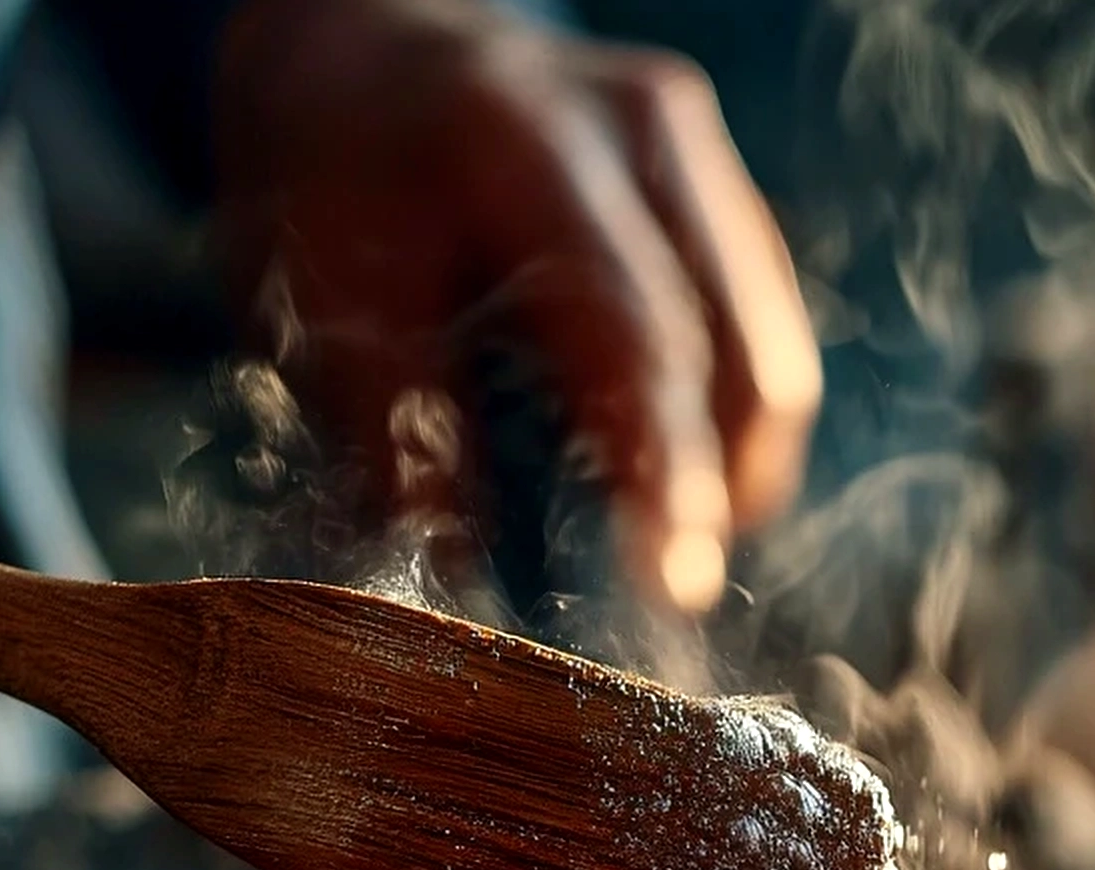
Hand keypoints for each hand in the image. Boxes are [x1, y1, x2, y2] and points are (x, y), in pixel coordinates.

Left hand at [210, 0, 821, 614]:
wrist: (362, 48)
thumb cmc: (331, 184)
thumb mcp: (326, 300)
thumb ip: (395, 433)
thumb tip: (459, 581)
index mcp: (523, 145)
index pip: (633, 330)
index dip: (668, 467)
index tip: (674, 580)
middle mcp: (637, 125)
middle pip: (735, 341)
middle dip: (722, 482)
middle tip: (683, 591)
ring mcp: (693, 143)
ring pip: (768, 339)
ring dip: (740, 459)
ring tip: (682, 544)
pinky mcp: (716, 178)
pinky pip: (760, 320)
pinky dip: (734, 414)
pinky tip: (687, 477)